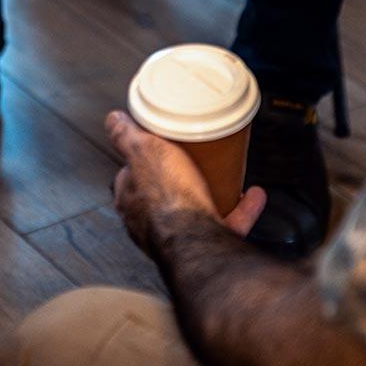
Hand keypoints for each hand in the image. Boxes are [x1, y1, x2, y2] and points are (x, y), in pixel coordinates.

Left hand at [106, 111, 265, 252]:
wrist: (197, 242)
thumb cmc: (167, 200)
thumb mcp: (143, 150)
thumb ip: (125, 135)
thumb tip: (113, 120)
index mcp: (130, 200)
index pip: (129, 176)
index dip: (143, 158)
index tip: (159, 145)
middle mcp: (151, 223)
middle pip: (165, 194)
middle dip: (181, 177)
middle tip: (198, 160)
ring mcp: (178, 235)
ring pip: (196, 211)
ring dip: (215, 193)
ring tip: (229, 176)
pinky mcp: (206, 244)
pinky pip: (227, 224)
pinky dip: (242, 210)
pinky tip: (253, 196)